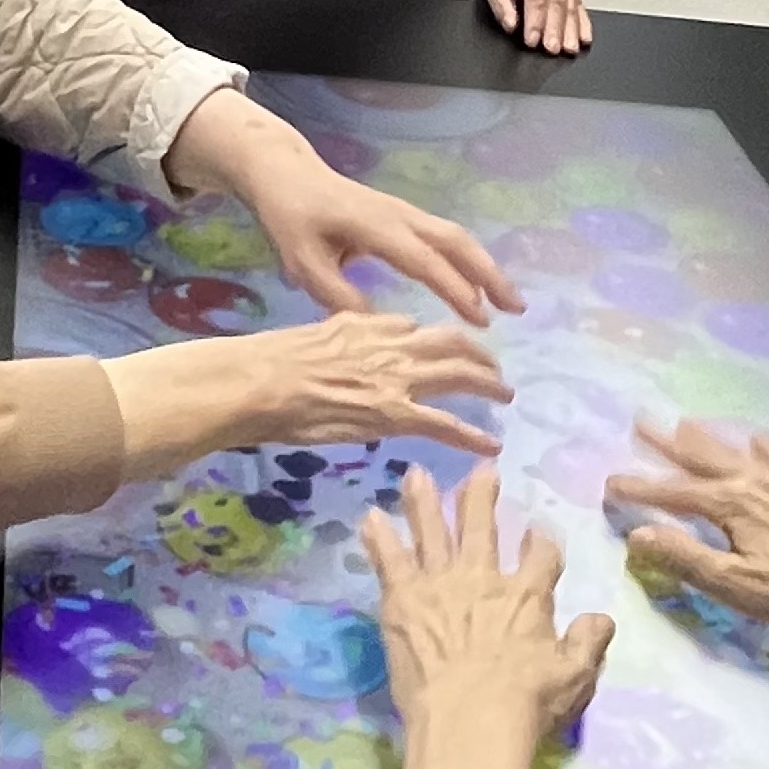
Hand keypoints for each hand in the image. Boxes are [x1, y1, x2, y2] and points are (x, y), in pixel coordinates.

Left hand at [168, 91, 518, 324]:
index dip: (454, 290)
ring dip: (484, 267)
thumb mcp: (303, 261)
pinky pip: (444, 236)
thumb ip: (338, 295)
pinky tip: (477, 284)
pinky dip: (468, 259)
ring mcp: (405, 212)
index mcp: (376, 227)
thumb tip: (378, 326)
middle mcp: (400, 216)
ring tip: (509, 302)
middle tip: (516, 309)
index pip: (424, 261)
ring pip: (456, 237)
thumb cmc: (292, 218)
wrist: (288, 173)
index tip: (480, 319)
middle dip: (488, 274)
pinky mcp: (403, 215)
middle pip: (456, 241)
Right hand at [241, 309, 511, 454]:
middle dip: (478, 353)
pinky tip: (492, 444)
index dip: (436, 340)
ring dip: (488, 383)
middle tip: (494, 366)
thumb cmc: (272, 361)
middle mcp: (392, 345)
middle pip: (451, 342)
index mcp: (369, 323)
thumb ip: (343, 338)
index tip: (447, 349)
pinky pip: (446, 425)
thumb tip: (350, 347)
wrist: (263, 382)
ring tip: (505, 394)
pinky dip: (473, 435)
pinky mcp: (396, 415)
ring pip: (460, 375)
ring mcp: (397, 379)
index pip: (415, 329)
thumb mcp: (315, 334)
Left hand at [363, 465, 613, 768]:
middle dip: (482, 495)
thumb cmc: (526, 704)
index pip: (541, 555)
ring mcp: (440, 584)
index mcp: (527, 596)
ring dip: (424, 501)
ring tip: (416, 473)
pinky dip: (380, 538)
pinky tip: (369, 517)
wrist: (470, 721)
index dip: (540, 542)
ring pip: (431, 531)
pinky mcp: (403, 600)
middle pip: (482, 525)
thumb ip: (588, 643)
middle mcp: (483, 578)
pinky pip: (389, 560)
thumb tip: (602, 617)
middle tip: (481, 470)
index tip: (536, 534)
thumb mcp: (575, 677)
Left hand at [476, 0, 591, 55]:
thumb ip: (501, 4)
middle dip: (555, 28)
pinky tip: (584, 39)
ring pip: (570, 8)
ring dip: (570, 30)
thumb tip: (510, 24)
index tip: (532, 40)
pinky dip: (583, 25)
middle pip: (557, 3)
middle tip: (552, 48)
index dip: (535, 20)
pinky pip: (579, 9)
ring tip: (569, 49)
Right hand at [604, 418, 768, 647]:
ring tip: (685, 423)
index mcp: (730, 504)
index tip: (611, 483)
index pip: (673, 492)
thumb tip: (637, 535)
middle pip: (701, 456)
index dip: (640, 488)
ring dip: (707, 438)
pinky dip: (761, 446)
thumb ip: (684, 557)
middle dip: (667, 442)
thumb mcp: (731, 584)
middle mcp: (753, 482)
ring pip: (735, 452)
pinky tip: (756, 440)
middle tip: (640, 422)